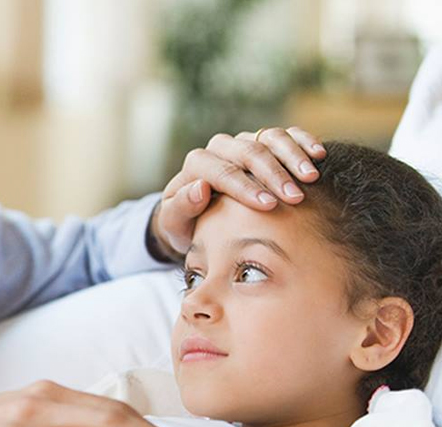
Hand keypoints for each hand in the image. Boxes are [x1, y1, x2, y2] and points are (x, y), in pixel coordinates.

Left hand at [150, 126, 326, 257]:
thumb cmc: (187, 224)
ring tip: (311, 177)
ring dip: (292, 156)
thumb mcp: (175, 223)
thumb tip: (200, 188)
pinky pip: (285, 134)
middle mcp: (220, 148)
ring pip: (269, 138)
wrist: (198, 216)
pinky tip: (319, 154)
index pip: (222, 171)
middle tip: (296, 197)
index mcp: (197, 165)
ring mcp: (244, 142)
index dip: (245, 187)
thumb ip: (181, 207)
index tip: (269, 206)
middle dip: (274, 174)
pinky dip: (302, 140)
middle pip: (248, 152)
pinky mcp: (264, 142)